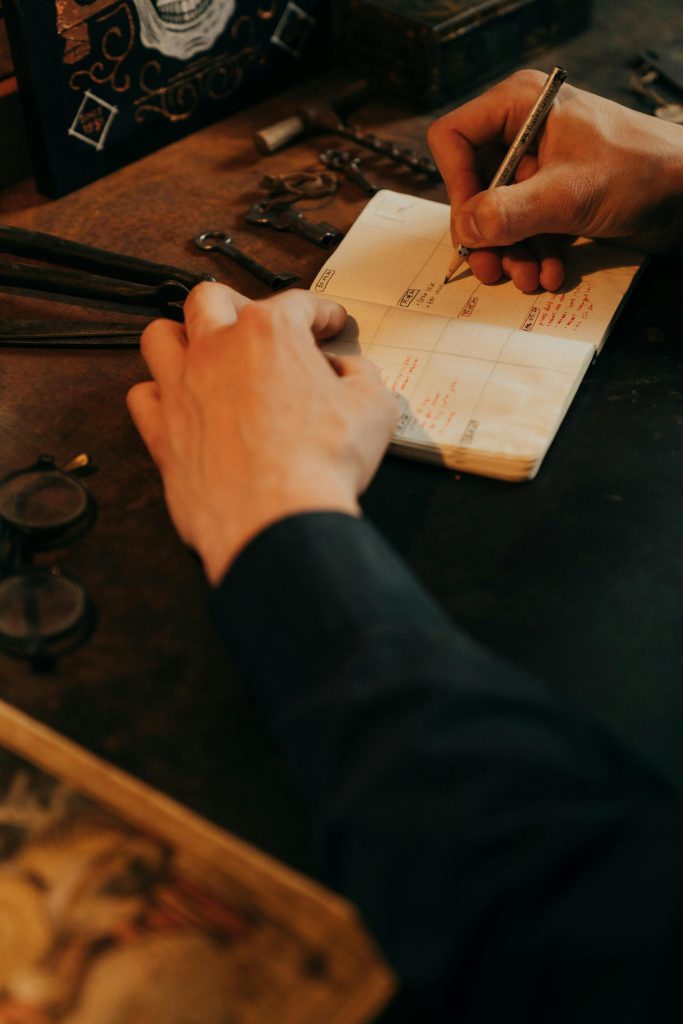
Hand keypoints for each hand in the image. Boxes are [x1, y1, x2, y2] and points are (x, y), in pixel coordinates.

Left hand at [127, 283, 396, 583]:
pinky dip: (157, 395)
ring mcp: (182, 388)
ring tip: (203, 354)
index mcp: (270, 333)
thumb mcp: (374, 408)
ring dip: (181, 338)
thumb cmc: (320, 465)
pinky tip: (177, 404)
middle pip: (211, 298)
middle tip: (257, 324)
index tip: (326, 322)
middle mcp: (217, 350)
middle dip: (237, 303)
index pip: (297, 303)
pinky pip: (142, 396)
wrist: (276, 520)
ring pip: (160, 336)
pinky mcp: (161, 433)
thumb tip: (352, 373)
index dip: (320, 311)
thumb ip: (363, 377)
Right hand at [428, 70, 682, 291]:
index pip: (454, 139)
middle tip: (492, 269)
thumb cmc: (640, 171)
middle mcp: (523, 134)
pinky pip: (525, 229)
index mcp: (520, 108)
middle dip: (487, 234)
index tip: (472, 222)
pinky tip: (552, 273)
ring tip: (530, 278)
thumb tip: (466, 229)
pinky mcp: (555, 197)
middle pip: (473, 187)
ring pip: (498, 216)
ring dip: (512, 254)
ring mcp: (539, 168)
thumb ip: (510, 212)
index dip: (456, 183)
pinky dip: (535, 255)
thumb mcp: (568, 194)